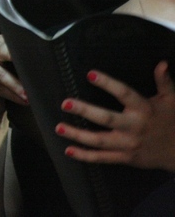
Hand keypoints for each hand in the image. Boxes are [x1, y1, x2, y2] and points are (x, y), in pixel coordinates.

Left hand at [55, 61, 174, 171]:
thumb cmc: (172, 120)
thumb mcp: (172, 99)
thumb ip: (164, 82)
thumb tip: (162, 64)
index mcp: (144, 109)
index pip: (124, 93)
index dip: (107, 83)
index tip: (90, 74)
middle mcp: (134, 127)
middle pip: (107, 119)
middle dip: (85, 111)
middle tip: (65, 103)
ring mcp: (128, 144)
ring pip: (100, 141)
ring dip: (78, 135)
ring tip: (59, 127)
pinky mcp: (125, 158)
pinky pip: (102, 158)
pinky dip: (85, 156)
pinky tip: (68, 150)